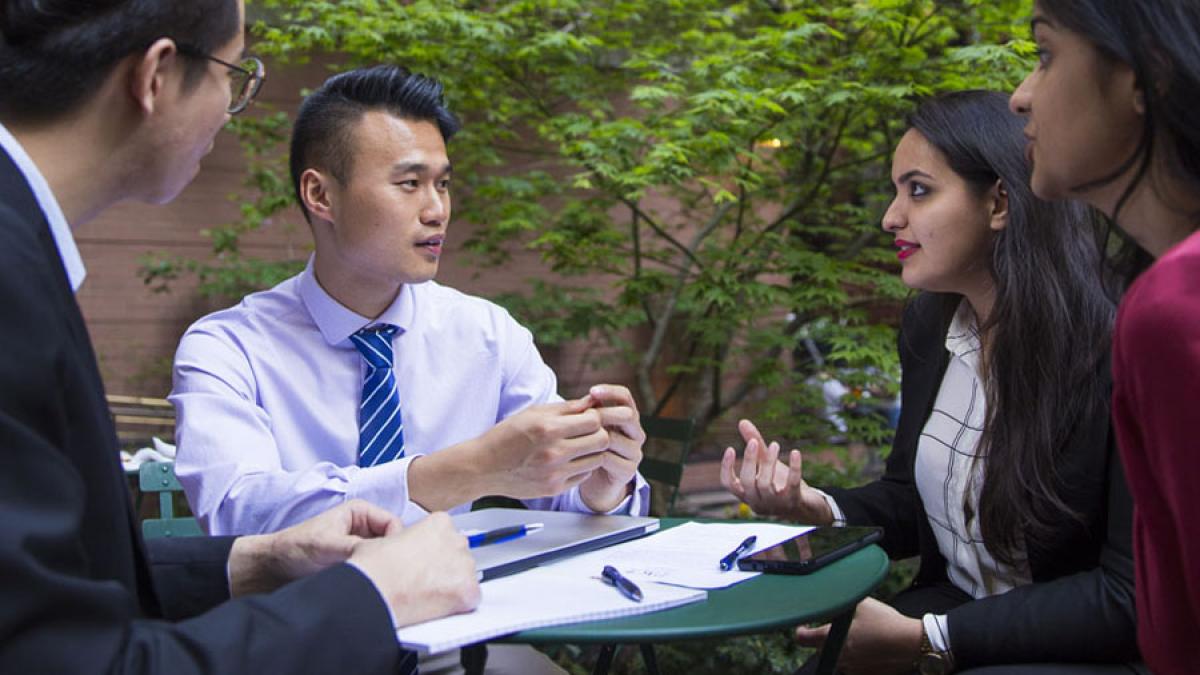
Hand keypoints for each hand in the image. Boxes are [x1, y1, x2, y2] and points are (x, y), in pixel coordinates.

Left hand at [228, 498, 402, 596]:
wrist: (271, 569)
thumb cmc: (293, 549)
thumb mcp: (327, 546)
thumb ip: (357, 547)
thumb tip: (383, 557)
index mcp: (360, 511)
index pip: (395, 525)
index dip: (395, 543)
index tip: (387, 562)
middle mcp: (364, 527)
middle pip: (392, 542)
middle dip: (387, 558)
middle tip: (378, 574)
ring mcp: (360, 546)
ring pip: (384, 557)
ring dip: (378, 569)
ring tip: (365, 580)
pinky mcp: (355, 563)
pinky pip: (373, 570)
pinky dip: (371, 578)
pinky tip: (363, 586)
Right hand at [347, 511, 480, 627]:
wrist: (373, 592)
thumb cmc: (375, 568)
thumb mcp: (388, 537)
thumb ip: (408, 537)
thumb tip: (407, 548)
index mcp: (439, 523)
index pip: (446, 535)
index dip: (433, 550)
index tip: (423, 561)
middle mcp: (457, 540)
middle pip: (458, 554)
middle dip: (445, 566)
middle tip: (424, 579)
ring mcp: (465, 566)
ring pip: (466, 576)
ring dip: (452, 584)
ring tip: (427, 593)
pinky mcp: (469, 591)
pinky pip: (470, 598)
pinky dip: (457, 604)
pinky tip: (437, 605)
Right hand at [475, 396, 611, 498]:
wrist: (483, 467)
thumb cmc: (507, 435)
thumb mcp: (532, 413)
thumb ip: (565, 408)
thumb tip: (592, 402)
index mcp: (547, 429)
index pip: (594, 421)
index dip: (595, 417)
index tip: (586, 418)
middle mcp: (553, 453)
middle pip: (601, 441)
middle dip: (598, 433)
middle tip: (587, 432)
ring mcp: (554, 474)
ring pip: (597, 460)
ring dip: (592, 451)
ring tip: (578, 446)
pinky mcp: (554, 488)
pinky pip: (584, 475)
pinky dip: (581, 467)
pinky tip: (568, 460)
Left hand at [579, 384, 644, 511]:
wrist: (595, 483)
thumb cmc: (590, 449)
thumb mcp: (589, 428)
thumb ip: (589, 412)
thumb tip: (587, 396)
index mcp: (628, 418)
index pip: (625, 397)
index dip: (610, 392)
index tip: (592, 391)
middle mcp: (636, 434)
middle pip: (627, 415)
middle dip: (603, 414)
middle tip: (583, 417)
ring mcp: (634, 453)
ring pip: (615, 438)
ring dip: (594, 437)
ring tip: (575, 438)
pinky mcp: (628, 471)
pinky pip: (609, 459)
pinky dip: (592, 456)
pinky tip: (578, 456)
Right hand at [719, 418, 832, 523]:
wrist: (806, 508)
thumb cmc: (781, 485)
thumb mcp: (766, 464)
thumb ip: (755, 446)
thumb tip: (742, 422)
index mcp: (747, 495)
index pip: (729, 484)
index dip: (726, 467)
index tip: (730, 448)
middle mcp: (757, 502)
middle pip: (746, 482)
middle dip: (749, 460)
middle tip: (753, 442)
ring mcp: (775, 505)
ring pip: (765, 483)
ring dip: (769, 461)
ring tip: (775, 444)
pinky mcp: (793, 502)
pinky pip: (792, 484)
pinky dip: (795, 468)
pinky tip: (796, 452)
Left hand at [793, 597, 922, 674]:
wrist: (912, 643)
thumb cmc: (886, 622)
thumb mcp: (861, 603)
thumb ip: (841, 600)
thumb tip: (829, 594)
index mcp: (833, 639)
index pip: (803, 639)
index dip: (800, 631)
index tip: (803, 626)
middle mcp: (839, 657)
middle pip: (821, 648)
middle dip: (826, 638)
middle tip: (839, 627)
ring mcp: (853, 668)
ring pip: (838, 657)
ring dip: (842, 648)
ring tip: (859, 636)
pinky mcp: (866, 674)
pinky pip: (854, 666)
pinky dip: (857, 657)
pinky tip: (869, 647)